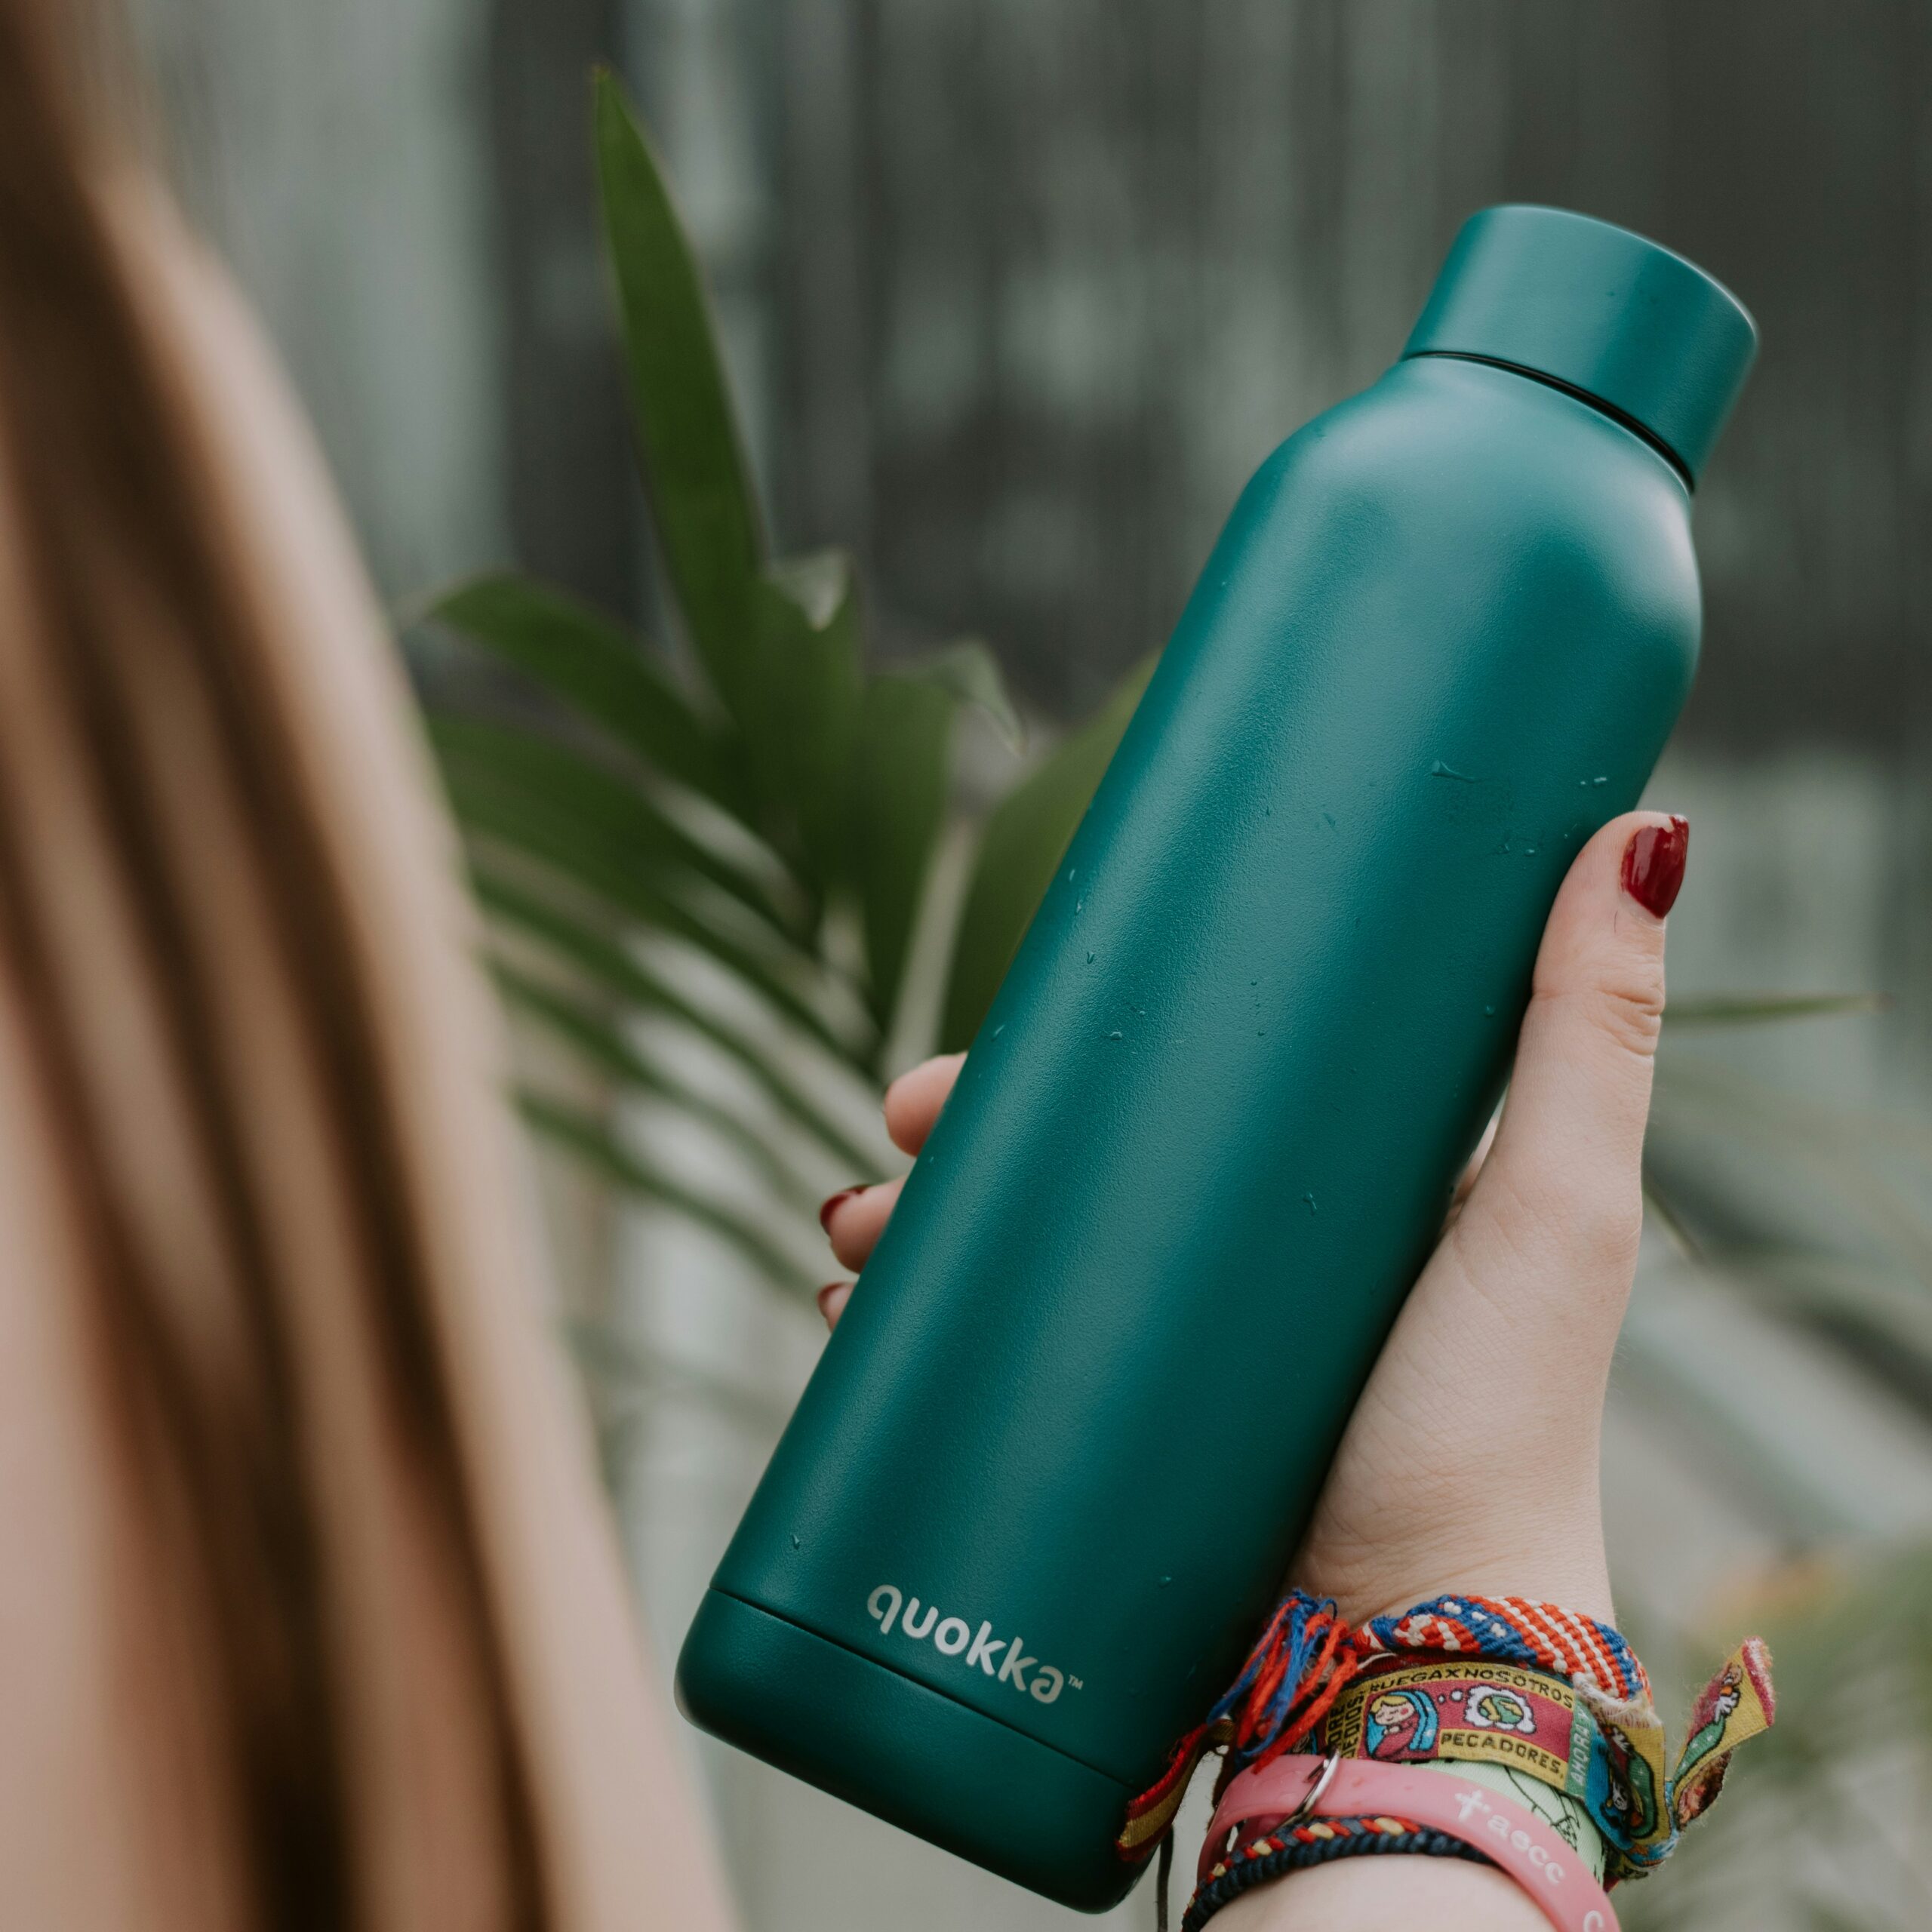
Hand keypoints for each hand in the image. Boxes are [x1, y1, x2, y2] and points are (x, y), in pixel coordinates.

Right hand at [819, 811, 1686, 1628]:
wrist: (1413, 1654)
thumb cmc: (1501, 1430)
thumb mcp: (1551, 1208)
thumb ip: (1590, 1030)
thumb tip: (1643, 826)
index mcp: (1329, 1189)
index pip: (1188, 1073)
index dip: (1090, 1034)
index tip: (1014, 1021)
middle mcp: (1241, 1263)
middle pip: (1077, 1157)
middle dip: (970, 1129)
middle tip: (903, 1122)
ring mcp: (1169, 1356)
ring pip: (1017, 1257)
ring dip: (917, 1228)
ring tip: (853, 1236)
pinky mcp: (1113, 1446)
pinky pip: (989, 1368)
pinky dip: (915, 1338)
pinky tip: (855, 1323)